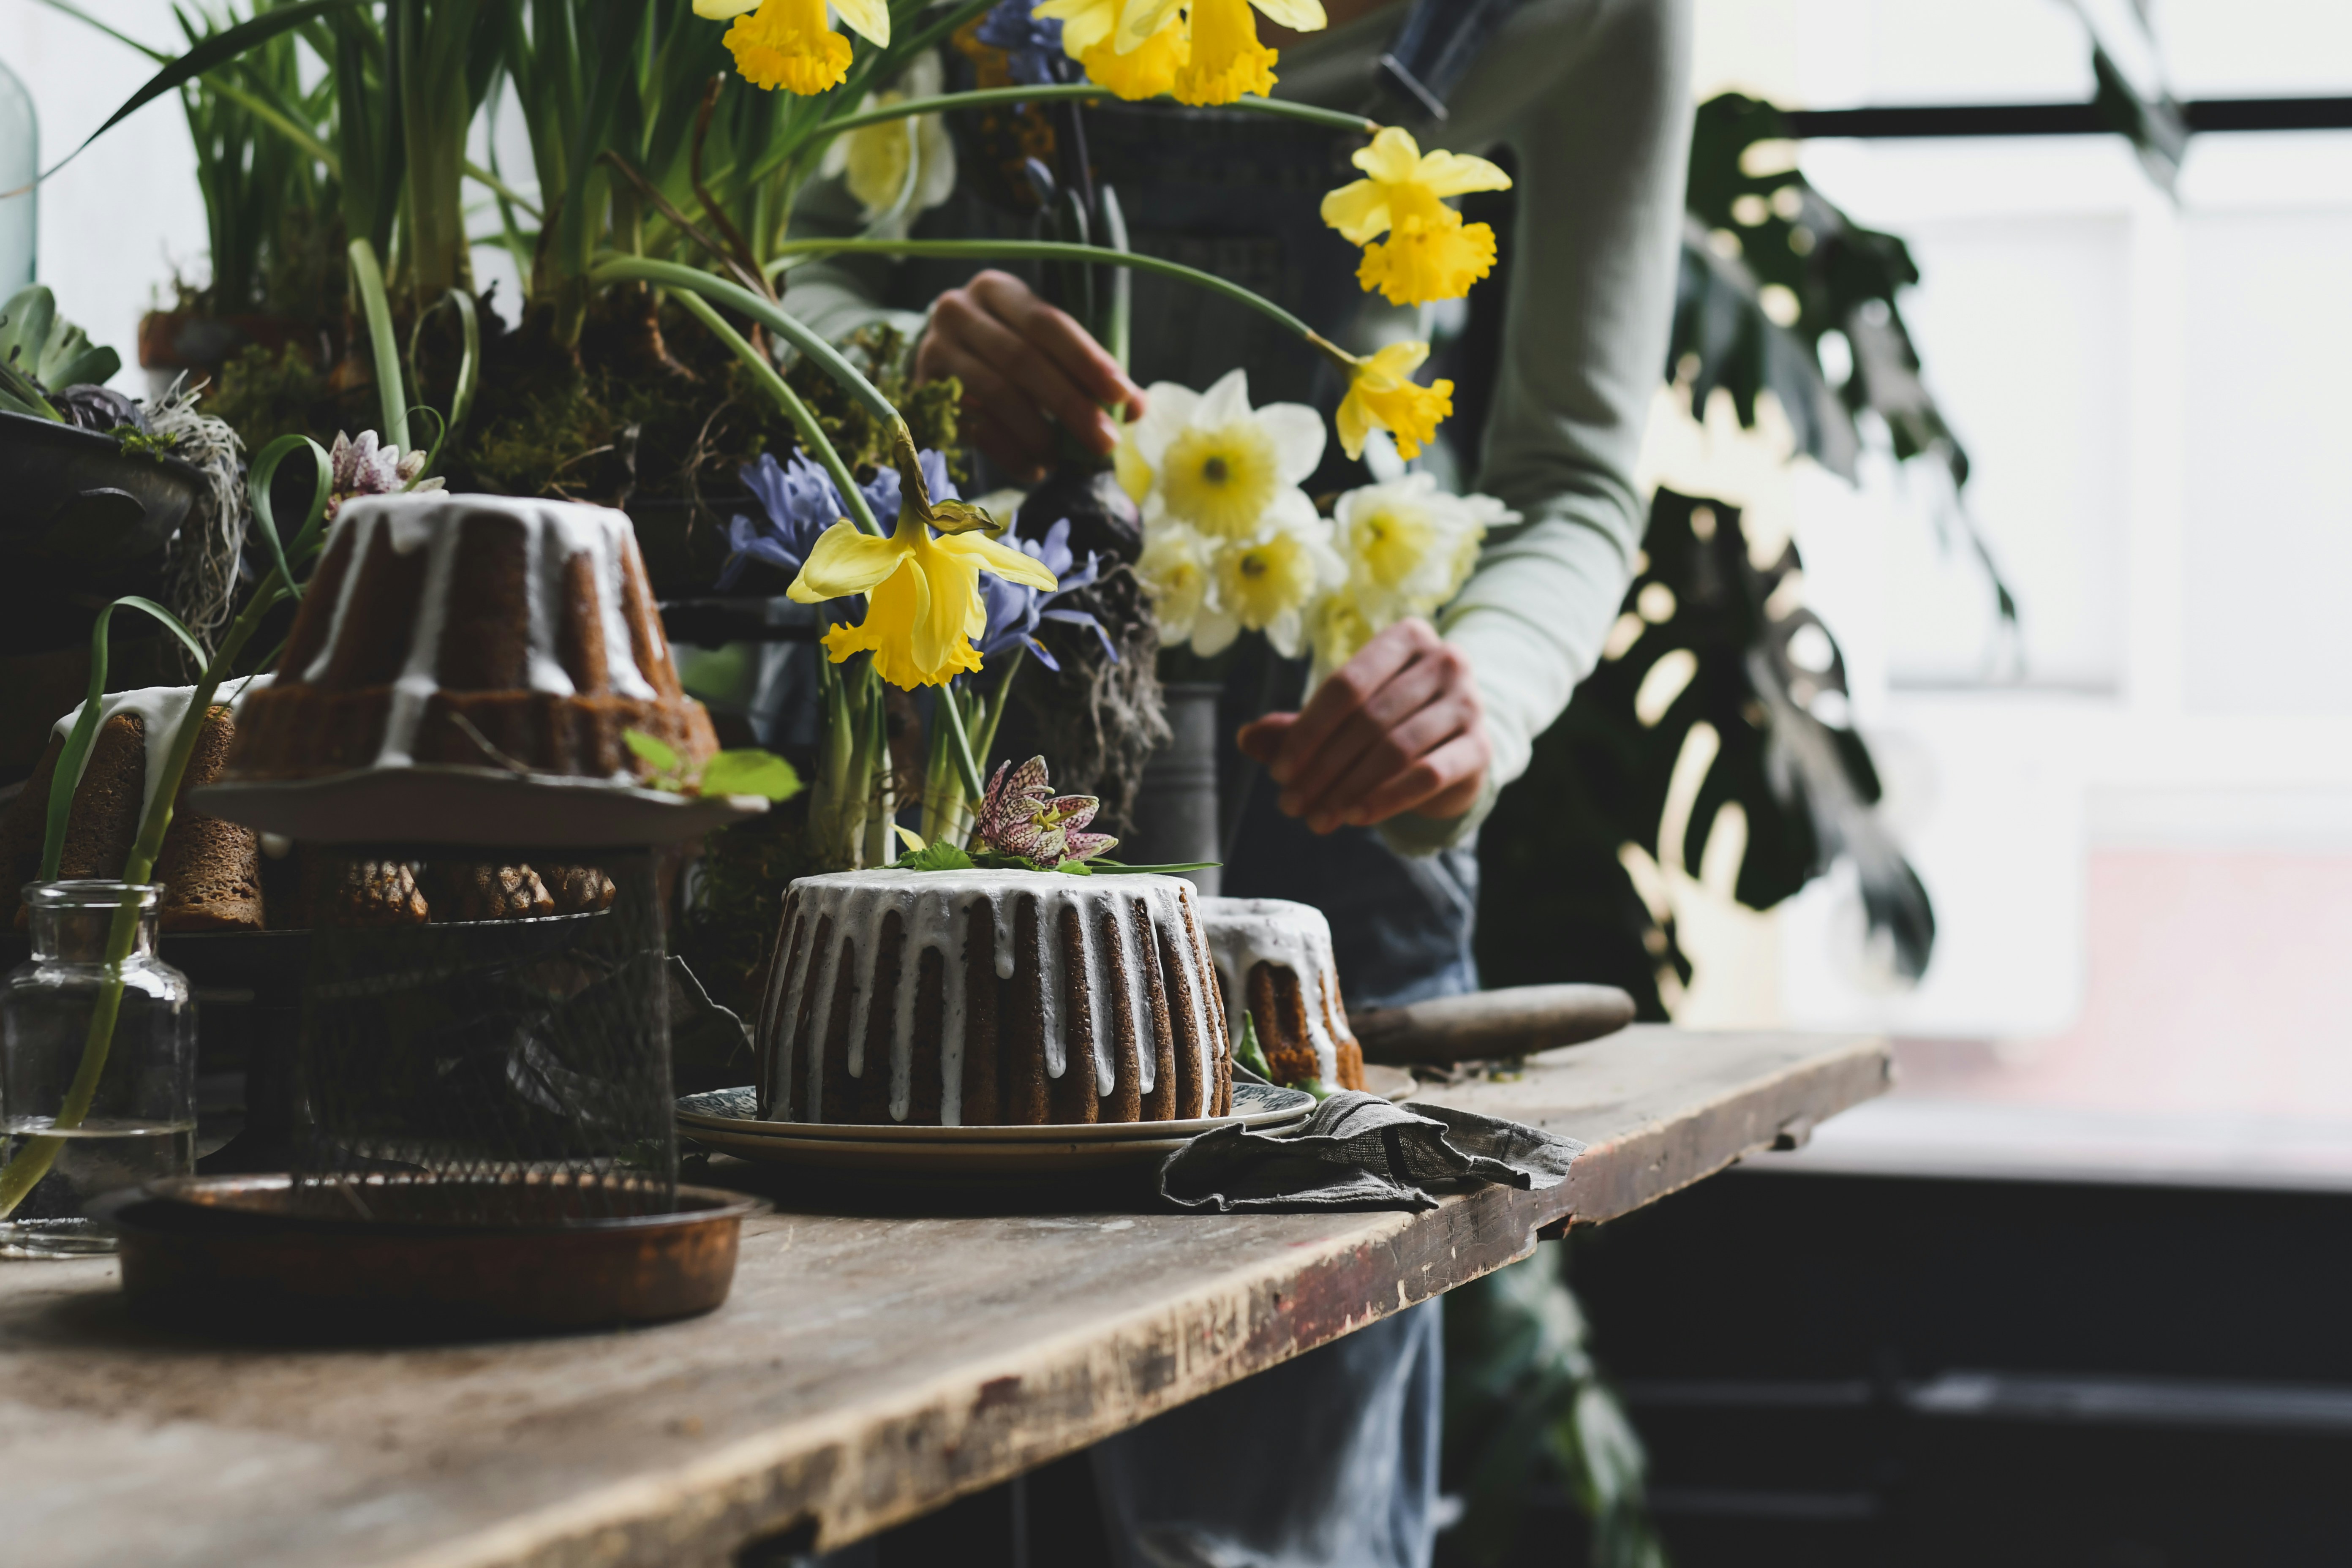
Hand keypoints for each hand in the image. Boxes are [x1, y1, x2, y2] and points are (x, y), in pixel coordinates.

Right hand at [915, 270, 1144, 480]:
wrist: (943, 362)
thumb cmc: (1008, 352)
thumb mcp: (1047, 349)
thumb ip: (1088, 372)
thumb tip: (1136, 407)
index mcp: (997, 290)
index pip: (1047, 322)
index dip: (1086, 359)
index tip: (1122, 395)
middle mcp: (958, 310)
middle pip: (1021, 359)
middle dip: (1069, 404)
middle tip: (1104, 443)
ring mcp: (934, 349)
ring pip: (994, 392)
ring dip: (1037, 432)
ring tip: (1065, 460)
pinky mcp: (921, 391)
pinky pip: (970, 426)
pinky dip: (1008, 452)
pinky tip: (1035, 470)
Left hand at [1236, 620, 1489, 833]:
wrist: (1455, 747)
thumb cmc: (1390, 722)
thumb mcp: (1343, 719)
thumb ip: (1297, 728)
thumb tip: (1245, 739)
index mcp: (1406, 638)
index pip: (1345, 685)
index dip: (1306, 732)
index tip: (1278, 773)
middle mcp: (1445, 660)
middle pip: (1368, 720)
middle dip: (1322, 768)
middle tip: (1290, 805)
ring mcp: (1469, 702)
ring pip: (1395, 749)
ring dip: (1348, 789)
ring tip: (1317, 819)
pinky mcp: (1480, 746)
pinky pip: (1427, 775)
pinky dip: (1386, 799)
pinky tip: (1355, 818)